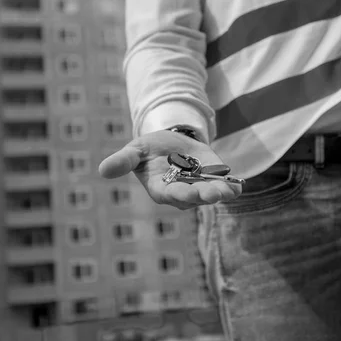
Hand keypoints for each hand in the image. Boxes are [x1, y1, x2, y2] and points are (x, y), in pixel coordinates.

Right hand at [98, 130, 241, 209]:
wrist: (172, 141)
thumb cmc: (149, 150)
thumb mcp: (135, 151)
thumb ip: (123, 161)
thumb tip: (102, 170)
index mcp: (160, 189)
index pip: (170, 195)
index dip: (179, 194)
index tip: (187, 193)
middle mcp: (181, 193)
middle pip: (193, 198)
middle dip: (203, 195)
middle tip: (213, 194)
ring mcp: (200, 188)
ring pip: (211, 194)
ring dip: (221, 192)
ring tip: (229, 190)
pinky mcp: (215, 179)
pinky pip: (225, 187)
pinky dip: (232, 187)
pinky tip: (238, 185)